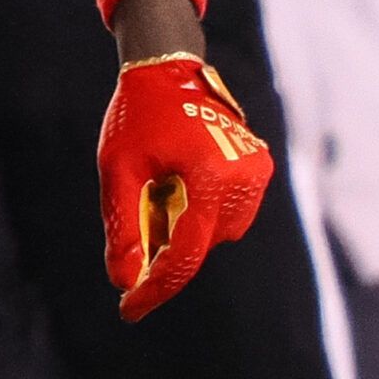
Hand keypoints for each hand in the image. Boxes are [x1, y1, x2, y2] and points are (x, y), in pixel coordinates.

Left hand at [98, 55, 272, 320]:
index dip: (156, 288)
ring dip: (186, 227)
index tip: (128, 309)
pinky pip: (229, 213)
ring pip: (217, 233)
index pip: (186, 253)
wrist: (168, 68)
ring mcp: (256, 173)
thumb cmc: (137, 116)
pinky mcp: (259, 168)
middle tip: (137, 215)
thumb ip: (123, 226)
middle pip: (200, 244)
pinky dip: (202, 212)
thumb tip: (126, 282)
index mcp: (209, 175)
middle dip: (165, 246)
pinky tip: (179, 181)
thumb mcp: (118, 169)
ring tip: (159, 188)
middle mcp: (243, 177)